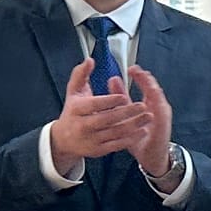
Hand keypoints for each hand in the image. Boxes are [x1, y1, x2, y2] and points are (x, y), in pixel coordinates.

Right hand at [47, 57, 149, 174]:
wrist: (63, 139)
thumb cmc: (72, 112)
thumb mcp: (74, 92)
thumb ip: (81, 75)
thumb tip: (89, 60)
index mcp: (77, 109)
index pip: (94, 105)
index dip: (109, 101)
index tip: (124, 96)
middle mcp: (82, 126)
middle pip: (106, 119)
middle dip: (126, 112)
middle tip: (142, 106)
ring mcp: (90, 139)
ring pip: (114, 133)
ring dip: (133, 125)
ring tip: (148, 117)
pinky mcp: (98, 150)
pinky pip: (116, 145)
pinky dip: (130, 138)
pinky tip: (142, 131)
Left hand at [124, 65, 177, 180]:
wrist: (151, 156)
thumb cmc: (139, 137)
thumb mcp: (126, 116)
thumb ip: (121, 98)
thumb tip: (113, 79)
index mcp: (149, 104)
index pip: (145, 86)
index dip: (139, 76)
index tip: (131, 68)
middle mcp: (157, 107)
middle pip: (153, 88)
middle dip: (145, 78)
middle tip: (137, 70)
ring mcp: (162, 115)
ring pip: (158, 96)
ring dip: (151, 86)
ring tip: (144, 77)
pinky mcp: (163, 123)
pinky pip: (160, 109)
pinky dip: (156, 100)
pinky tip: (150, 92)